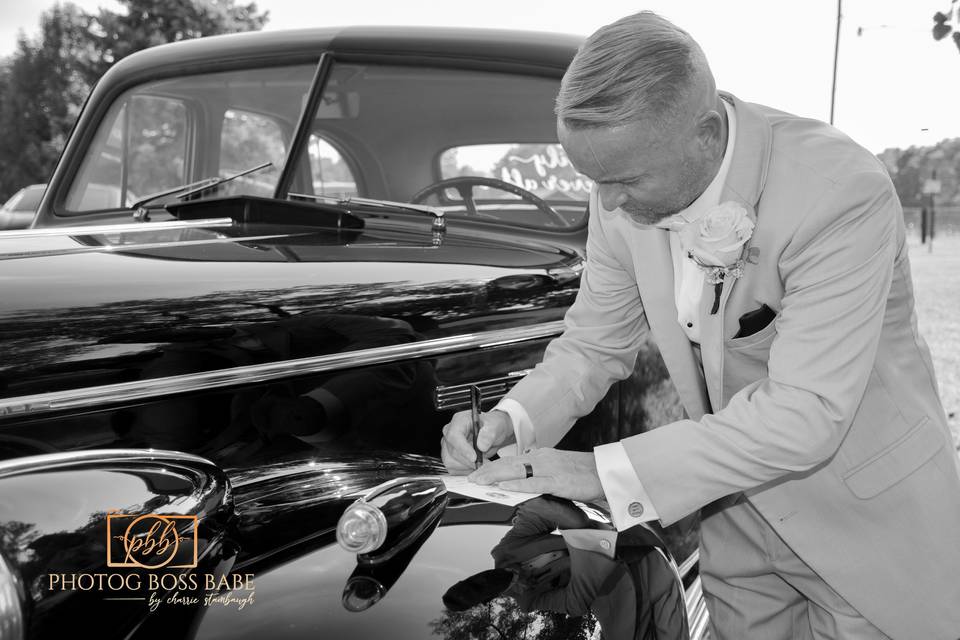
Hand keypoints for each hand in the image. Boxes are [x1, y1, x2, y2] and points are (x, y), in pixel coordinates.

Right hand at [441, 409, 514, 473]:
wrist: (492, 433)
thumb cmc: (492, 426)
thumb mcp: (495, 426)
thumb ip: (489, 434)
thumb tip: (481, 446)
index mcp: (459, 420)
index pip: (454, 436)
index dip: (463, 449)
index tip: (474, 458)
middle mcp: (450, 432)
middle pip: (452, 452)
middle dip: (469, 461)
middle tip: (484, 463)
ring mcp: (448, 445)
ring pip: (451, 462)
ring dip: (467, 467)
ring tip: (481, 463)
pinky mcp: (449, 456)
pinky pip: (453, 469)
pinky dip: (465, 470)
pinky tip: (475, 466)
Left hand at [468, 448, 604, 502]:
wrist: (605, 471)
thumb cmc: (583, 472)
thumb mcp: (556, 468)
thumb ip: (539, 472)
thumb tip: (521, 479)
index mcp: (541, 456)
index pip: (511, 460)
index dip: (492, 466)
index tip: (478, 472)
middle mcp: (542, 459)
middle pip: (509, 464)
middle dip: (487, 471)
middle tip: (471, 478)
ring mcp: (550, 469)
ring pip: (517, 471)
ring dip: (496, 476)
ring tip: (480, 481)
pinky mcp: (559, 481)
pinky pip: (535, 483)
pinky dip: (518, 484)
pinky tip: (506, 486)